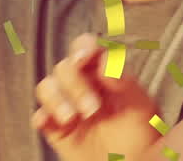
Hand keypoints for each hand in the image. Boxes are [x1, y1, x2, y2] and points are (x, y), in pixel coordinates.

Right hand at [33, 34, 161, 160]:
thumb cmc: (142, 136)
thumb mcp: (141, 106)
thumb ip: (126, 82)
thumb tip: (105, 65)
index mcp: (105, 73)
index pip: (88, 48)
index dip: (83, 47)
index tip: (85, 58)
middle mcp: (84, 85)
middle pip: (65, 67)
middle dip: (76, 85)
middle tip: (93, 109)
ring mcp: (68, 106)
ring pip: (47, 86)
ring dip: (57, 100)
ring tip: (73, 118)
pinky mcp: (56, 128)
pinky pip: (40, 116)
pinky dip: (42, 116)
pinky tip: (52, 123)